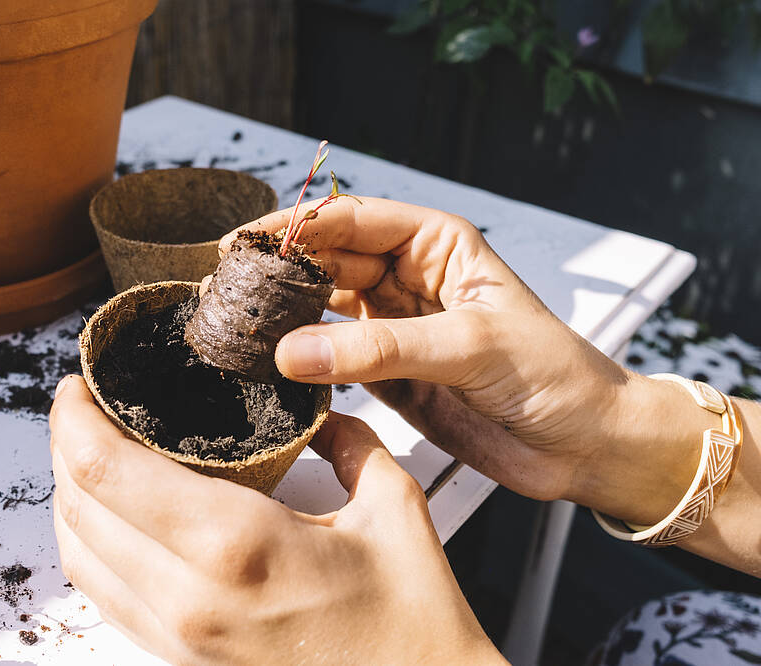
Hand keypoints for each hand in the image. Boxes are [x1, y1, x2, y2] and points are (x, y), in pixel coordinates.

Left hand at [49, 375, 503, 664]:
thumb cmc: (413, 621)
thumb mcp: (394, 508)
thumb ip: (349, 442)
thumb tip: (319, 412)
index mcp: (234, 544)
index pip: (107, 470)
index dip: (74, 417)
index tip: (79, 382)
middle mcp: (186, 595)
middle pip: (78, 507)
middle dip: (64, 446)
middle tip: (83, 405)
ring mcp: (176, 635)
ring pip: (77, 555)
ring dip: (69, 495)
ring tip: (89, 452)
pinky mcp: (179, 659)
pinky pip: (104, 595)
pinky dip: (89, 544)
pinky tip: (111, 516)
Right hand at [221, 198, 712, 525]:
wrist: (584, 445)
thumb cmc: (554, 375)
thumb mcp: (471, 348)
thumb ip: (382, 348)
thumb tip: (296, 349)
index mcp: (436, 245)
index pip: (352, 221)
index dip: (296, 228)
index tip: (246, 244)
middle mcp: (409, 278)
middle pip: (327, 263)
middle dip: (278, 273)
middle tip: (226, 289)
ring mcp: (393, 328)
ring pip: (322, 310)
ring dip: (283, 316)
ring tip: (235, 324)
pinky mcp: (386, 375)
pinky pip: (331, 358)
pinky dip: (302, 361)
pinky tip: (270, 363)